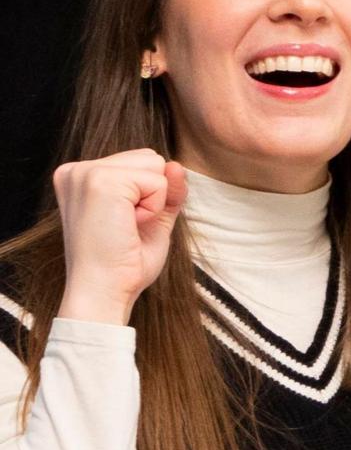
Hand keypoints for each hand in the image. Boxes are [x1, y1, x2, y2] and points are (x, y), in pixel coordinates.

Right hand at [52, 148, 184, 323]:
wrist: (103, 291)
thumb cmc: (123, 263)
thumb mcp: (152, 219)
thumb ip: (166, 190)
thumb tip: (176, 164)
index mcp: (80, 177)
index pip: (141, 162)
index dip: (148, 196)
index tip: (122, 224)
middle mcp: (76, 170)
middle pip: (151, 158)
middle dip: (152, 194)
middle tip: (125, 227)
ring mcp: (86, 173)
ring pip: (156, 165)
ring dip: (153, 201)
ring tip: (125, 226)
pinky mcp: (101, 181)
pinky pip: (158, 181)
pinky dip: (153, 208)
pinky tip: (127, 226)